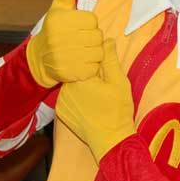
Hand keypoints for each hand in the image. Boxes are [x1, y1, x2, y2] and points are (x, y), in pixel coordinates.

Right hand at [26, 0, 102, 86]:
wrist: (39, 59)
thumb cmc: (55, 28)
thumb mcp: (59, 6)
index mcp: (60, 20)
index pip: (93, 20)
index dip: (88, 24)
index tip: (77, 28)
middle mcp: (59, 38)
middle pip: (98, 37)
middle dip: (92, 39)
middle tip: (79, 41)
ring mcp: (64, 57)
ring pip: (98, 53)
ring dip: (93, 53)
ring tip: (80, 52)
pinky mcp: (69, 73)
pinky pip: (94, 68)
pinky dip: (91, 68)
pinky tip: (79, 64)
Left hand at [55, 39, 134, 160]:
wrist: (110, 140)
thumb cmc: (117, 111)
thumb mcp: (118, 82)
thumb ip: (110, 60)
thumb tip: (107, 41)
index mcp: (80, 78)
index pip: (86, 60)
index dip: (98, 65)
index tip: (106, 74)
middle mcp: (66, 88)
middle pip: (78, 72)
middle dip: (90, 75)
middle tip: (103, 88)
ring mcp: (61, 101)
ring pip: (72, 85)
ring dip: (82, 86)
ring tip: (96, 98)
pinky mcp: (61, 111)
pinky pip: (68, 97)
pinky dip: (76, 98)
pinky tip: (88, 106)